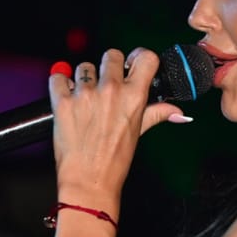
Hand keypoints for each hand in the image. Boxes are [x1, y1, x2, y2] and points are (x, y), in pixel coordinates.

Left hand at [48, 48, 185, 208]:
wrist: (89, 180)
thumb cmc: (115, 160)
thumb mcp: (139, 133)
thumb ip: (157, 114)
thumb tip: (178, 112)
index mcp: (133, 96)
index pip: (145, 58)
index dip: (138, 58)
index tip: (132, 64)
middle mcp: (110, 90)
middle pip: (111, 55)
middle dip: (109, 67)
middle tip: (106, 84)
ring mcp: (85, 95)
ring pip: (83, 66)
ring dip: (84, 79)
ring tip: (85, 98)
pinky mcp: (62, 101)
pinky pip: (58, 77)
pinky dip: (60, 84)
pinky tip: (67, 97)